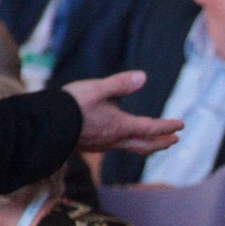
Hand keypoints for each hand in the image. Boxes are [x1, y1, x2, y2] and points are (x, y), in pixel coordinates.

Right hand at [63, 71, 182, 153]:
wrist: (43, 125)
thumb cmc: (70, 105)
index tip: (181, 125)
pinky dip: (129, 145)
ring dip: (147, 146)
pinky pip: (116, 147)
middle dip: (162, 142)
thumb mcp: (96, 89)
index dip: (168, 127)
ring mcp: (102, 145)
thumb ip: (120, 84)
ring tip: (155, 143)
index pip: (151, 128)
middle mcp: (115, 140)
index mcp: (120, 126)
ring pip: (131, 148)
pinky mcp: (90, 146)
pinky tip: (122, 139)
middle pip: (145, 145)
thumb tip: (143, 77)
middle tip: (175, 140)